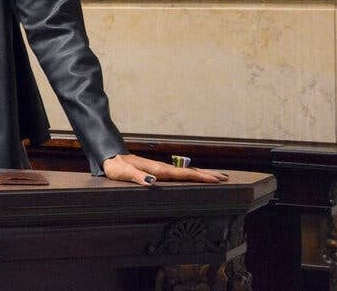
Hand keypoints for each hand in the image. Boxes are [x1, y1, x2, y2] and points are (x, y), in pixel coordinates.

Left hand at [102, 153, 228, 185]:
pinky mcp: (158, 169)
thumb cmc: (115, 166)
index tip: (215, 179)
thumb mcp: (123, 173)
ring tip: (217, 176)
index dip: (199, 177)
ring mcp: (160, 168)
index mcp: (157, 169)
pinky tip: (195, 177)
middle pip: (188, 171)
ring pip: (185, 171)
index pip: (182, 174)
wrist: (110, 156)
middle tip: (226, 177)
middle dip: (207, 174)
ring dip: (202, 174)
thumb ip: (137, 176)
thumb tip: (152, 182)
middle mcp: (161, 168)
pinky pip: (178, 173)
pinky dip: (191, 174)